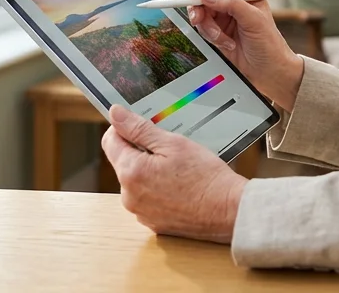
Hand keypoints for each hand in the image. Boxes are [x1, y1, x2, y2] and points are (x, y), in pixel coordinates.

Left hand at [101, 105, 245, 243]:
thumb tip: (116, 114)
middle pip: (124, 162)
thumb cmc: (206, 177)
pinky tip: (180, 187)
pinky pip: (148, 200)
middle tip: (170, 149)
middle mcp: (129, 196)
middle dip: (142, 152)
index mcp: (131, 172)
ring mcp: (141, 212)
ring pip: (137, 182)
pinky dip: (159, 191)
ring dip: (150, 172)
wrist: (228, 211)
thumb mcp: (173, 143)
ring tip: (179, 171)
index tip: (141, 126)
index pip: (110, 141)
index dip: (124, 128)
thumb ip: (140, 128)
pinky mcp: (153, 223)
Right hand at [187, 0, 303, 110]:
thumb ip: (231, 4)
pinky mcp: (216, 31)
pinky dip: (210, 37)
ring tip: (223, 39)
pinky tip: (227, 44)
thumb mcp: (254, 20)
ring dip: (208, 27)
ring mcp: (222, 15)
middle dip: (200, 8)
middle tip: (198, 20)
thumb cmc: (268, 43)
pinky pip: (202, 28)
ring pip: (200, 12)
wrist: (268, 71)